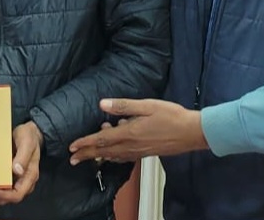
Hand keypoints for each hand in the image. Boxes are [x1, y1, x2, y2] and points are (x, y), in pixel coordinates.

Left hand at [0, 121, 41, 205]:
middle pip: (8, 198)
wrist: (30, 132)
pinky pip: (0, 186)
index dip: (4, 195)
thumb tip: (17, 171)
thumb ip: (23, 157)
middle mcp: (22, 181)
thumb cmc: (29, 137)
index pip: (17, 195)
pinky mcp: (8, 176)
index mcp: (29, 176)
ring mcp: (15, 179)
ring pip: (2, 194)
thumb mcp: (27, 143)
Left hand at [68, 99, 207, 163]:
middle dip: (87, 154)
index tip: (72, 147)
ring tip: (88, 155)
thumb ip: (124, 105)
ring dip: (98, 156)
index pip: (101, 140)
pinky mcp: (145, 153)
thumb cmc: (171, 116)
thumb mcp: (147, 105)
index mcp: (129, 133)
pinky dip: (113, 156)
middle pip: (103, 152)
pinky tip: (112, 154)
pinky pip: (124, 157)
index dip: (85, 143)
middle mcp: (131, 146)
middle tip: (73, 158)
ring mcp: (138, 152)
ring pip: (113, 156)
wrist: (191, 133)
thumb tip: (102, 103)